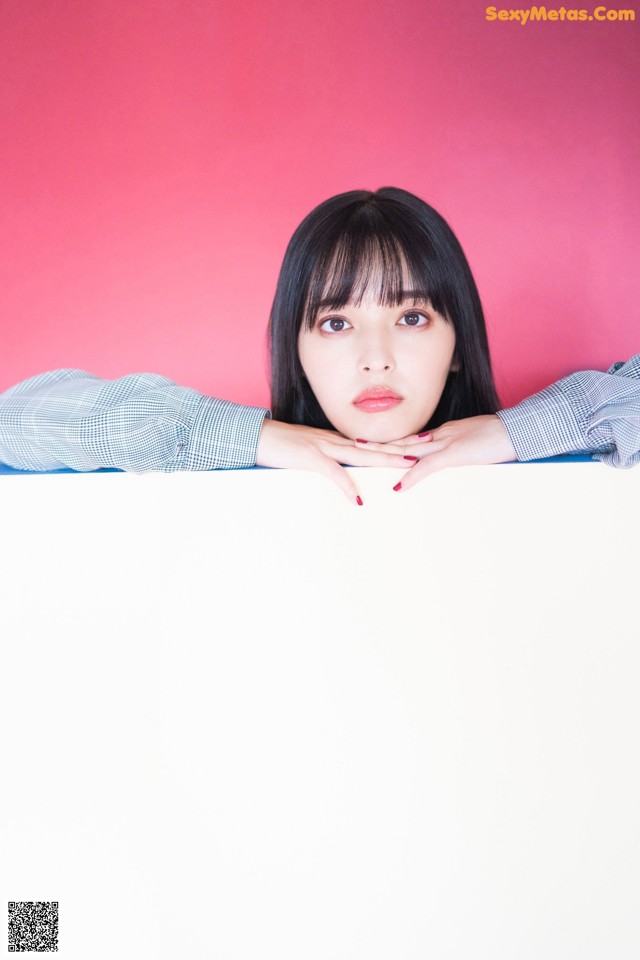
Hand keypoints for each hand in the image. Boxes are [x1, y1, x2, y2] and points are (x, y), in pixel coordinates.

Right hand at [256, 418, 420, 504]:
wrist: (256, 436)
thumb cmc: (280, 446)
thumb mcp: (309, 452)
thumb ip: (327, 459)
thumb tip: (343, 471)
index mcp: (336, 440)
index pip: (372, 442)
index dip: (396, 442)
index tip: (418, 443)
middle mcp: (334, 441)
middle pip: (375, 445)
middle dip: (401, 446)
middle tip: (427, 448)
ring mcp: (323, 447)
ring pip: (361, 454)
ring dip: (385, 459)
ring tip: (406, 466)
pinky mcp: (309, 457)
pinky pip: (331, 472)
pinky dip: (345, 485)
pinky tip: (357, 499)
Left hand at [355, 414, 516, 492]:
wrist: (519, 431)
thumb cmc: (502, 436)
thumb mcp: (474, 443)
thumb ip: (457, 449)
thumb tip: (449, 457)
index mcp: (444, 434)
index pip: (411, 439)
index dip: (392, 443)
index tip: (374, 445)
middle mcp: (440, 436)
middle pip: (402, 441)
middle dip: (378, 444)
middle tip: (355, 444)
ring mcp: (445, 444)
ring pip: (407, 449)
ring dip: (384, 454)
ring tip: (362, 454)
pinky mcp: (454, 454)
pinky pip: (428, 466)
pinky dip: (412, 476)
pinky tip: (398, 485)